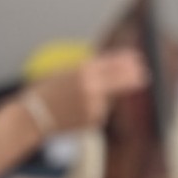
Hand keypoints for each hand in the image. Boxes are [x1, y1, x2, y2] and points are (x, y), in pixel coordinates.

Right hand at [28, 49, 145, 135]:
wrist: (32, 117)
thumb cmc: (45, 92)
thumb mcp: (65, 72)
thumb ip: (89, 68)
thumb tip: (113, 64)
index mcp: (84, 70)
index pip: (115, 63)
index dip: (129, 60)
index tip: (138, 58)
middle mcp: (93, 86)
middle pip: (125, 79)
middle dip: (136, 76)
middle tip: (144, 74)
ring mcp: (96, 104)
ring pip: (112, 97)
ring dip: (107, 96)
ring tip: (81, 98)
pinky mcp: (95, 119)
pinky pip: (102, 110)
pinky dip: (97, 108)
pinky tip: (78, 110)